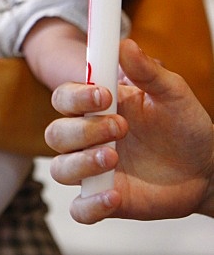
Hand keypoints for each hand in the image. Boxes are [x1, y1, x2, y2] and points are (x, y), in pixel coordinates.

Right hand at [45, 38, 213, 223]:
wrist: (207, 168)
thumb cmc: (185, 125)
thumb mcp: (172, 93)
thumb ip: (147, 70)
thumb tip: (125, 44)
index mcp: (98, 108)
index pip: (64, 98)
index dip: (75, 96)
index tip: (103, 95)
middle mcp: (89, 138)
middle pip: (55, 134)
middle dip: (82, 130)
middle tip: (120, 127)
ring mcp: (95, 170)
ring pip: (60, 169)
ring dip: (81, 163)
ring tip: (114, 157)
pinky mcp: (106, 200)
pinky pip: (80, 210)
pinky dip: (90, 204)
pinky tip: (114, 194)